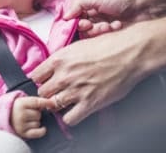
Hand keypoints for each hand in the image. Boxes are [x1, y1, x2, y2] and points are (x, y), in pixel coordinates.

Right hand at [10, 96, 55, 138]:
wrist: (7, 118)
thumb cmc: (18, 108)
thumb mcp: (24, 101)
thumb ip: (36, 101)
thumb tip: (51, 103)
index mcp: (20, 103)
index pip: (37, 102)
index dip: (46, 102)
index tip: (52, 103)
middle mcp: (20, 114)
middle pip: (38, 114)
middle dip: (37, 113)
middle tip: (30, 113)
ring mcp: (21, 125)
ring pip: (38, 123)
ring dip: (36, 122)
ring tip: (29, 120)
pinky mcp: (23, 133)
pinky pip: (37, 133)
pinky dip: (41, 131)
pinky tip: (42, 128)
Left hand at [30, 23, 151, 125]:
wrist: (130, 52)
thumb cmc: (109, 45)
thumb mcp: (79, 46)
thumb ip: (64, 58)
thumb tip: (55, 66)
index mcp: (60, 59)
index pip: (35, 75)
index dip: (41, 79)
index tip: (47, 81)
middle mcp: (64, 75)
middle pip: (42, 92)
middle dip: (49, 92)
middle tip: (58, 91)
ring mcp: (76, 90)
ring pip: (52, 106)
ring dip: (59, 105)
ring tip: (68, 101)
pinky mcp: (90, 103)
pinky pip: (70, 119)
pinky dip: (71, 117)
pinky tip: (77, 110)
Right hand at [64, 0, 152, 37]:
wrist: (144, 8)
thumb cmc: (122, 0)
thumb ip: (79, 4)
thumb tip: (65, 16)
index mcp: (88, 9)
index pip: (74, 20)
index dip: (75, 23)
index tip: (81, 23)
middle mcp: (93, 19)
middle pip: (81, 30)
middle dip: (87, 28)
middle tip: (92, 24)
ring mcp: (102, 29)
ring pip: (91, 36)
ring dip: (99, 30)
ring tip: (109, 25)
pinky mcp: (110, 39)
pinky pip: (102, 41)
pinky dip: (109, 33)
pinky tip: (117, 26)